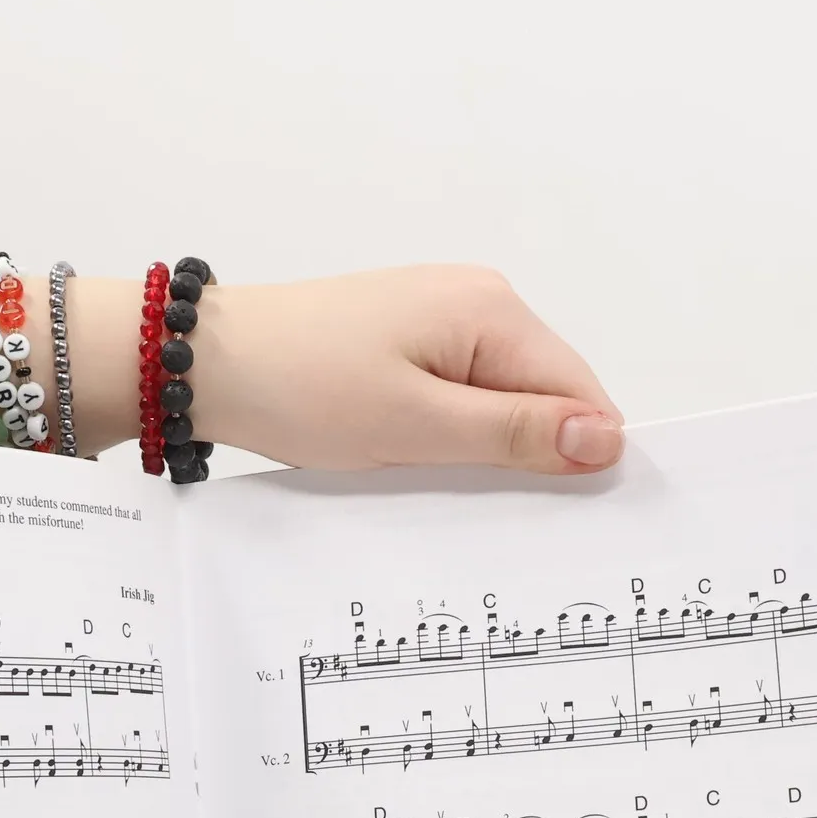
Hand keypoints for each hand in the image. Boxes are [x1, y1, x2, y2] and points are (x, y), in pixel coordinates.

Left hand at [70, 266, 625, 474]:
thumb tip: (606, 439)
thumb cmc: (303, 388)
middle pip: (545, 396)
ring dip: (483, 451)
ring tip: (438, 478)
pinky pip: (461, 397)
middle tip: (484, 508)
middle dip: (527, 456)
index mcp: (492, 310)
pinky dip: (450, 436)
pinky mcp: (411, 341)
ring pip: (501, 402)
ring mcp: (443, 318)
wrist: (210, 364)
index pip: (580, 393)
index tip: (556, 516)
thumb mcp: (417, 426)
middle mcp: (480, 301)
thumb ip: (515, 434)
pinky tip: (415, 458)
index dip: (578, 458)